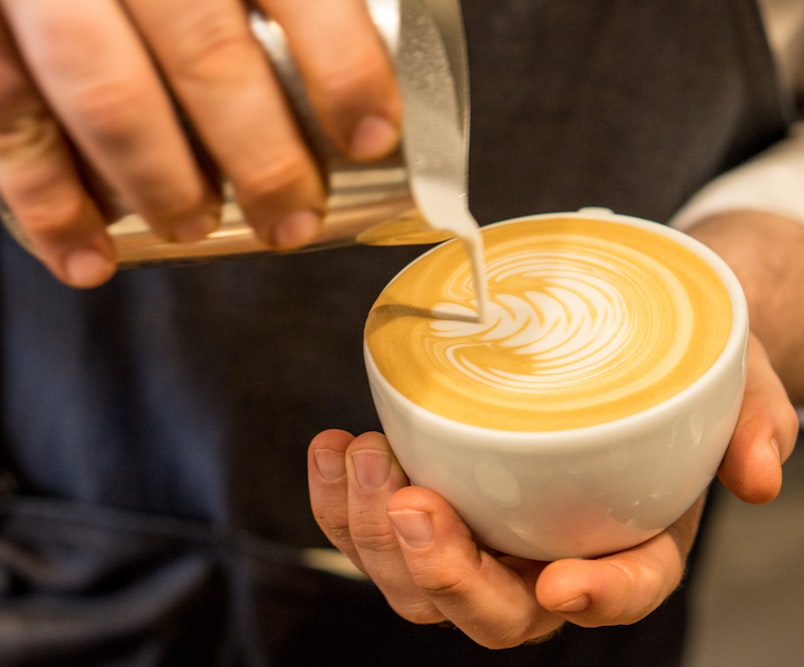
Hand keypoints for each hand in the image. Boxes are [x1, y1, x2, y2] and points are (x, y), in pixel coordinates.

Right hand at [0, 1, 399, 286]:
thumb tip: (352, 47)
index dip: (346, 70)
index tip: (373, 136)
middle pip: (210, 60)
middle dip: (263, 162)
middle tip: (290, 217)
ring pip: (111, 98)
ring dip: (163, 185)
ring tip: (193, 225)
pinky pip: (11, 120)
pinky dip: (49, 202)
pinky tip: (87, 254)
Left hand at [307, 335, 796, 647]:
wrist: (625, 343)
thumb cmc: (680, 372)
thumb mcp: (739, 381)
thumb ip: (758, 422)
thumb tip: (763, 472)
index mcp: (635, 541)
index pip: (626, 590)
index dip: (599, 598)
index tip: (565, 581)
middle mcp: (556, 557)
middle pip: (498, 610)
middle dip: (447, 575)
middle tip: (414, 505)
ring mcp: (491, 537)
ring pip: (423, 585)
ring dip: (376, 538)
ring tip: (361, 455)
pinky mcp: (441, 503)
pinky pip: (380, 533)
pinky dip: (345, 506)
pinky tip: (333, 450)